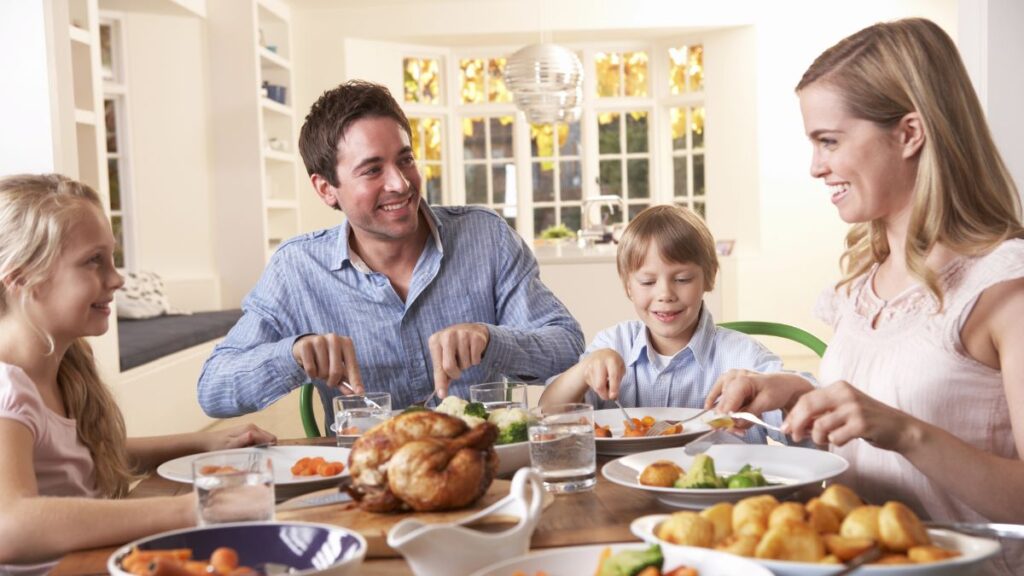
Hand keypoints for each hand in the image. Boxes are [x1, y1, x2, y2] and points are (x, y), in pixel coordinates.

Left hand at [202, 424, 276, 451]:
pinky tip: (248, 452)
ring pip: (264, 439)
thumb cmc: (217, 446)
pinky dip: (257, 446)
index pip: (270, 438)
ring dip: (262, 448)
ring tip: (252, 456)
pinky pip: (258, 440)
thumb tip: (253, 434)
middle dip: (267, 448)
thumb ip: (243, 440)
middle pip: (269, 438)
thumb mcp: (230, 446)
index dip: (270, 449)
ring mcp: (250, 429)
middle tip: (258, 459)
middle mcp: (252, 427)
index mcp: (251, 429)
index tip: (265, 458)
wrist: (206, 442)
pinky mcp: (247, 432)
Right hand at [292, 333, 363, 392]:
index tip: (359, 392)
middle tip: (330, 382)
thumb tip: (353, 393)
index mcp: (347, 343)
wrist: (307, 344)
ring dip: (321, 376)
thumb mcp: (339, 366)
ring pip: (323, 371)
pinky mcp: (306, 345)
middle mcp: (334, 339)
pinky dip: (311, 374)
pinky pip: (310, 369)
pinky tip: (312, 367)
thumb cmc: (327, 357)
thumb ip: (346, 380)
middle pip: (336, 371)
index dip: (355, 381)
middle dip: (333, 381)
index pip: (353, 366)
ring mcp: (319, 340)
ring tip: (320, 370)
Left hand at [428, 323, 489, 396]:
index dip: (440, 382)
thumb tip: (441, 395)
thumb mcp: (443, 358)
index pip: (438, 367)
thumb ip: (441, 375)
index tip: (442, 395)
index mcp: (435, 341)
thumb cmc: (453, 348)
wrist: (470, 330)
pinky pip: (476, 359)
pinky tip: (472, 351)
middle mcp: (447, 336)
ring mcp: (462, 334)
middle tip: (457, 370)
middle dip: (455, 373)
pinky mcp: (476, 337)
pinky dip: (475, 360)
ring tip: (464, 355)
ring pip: (465, 364)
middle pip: (449, 366)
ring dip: (466, 365)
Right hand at [579, 349, 625, 399]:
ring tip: (607, 384)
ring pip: (596, 387)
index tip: (613, 396)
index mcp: (611, 360)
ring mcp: (590, 368)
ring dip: (602, 391)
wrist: (601, 354)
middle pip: (599, 385)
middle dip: (605, 395)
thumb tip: (613, 396)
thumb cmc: (613, 362)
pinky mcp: (586, 373)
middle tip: (611, 397)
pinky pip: (592, 386)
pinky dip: (598, 387)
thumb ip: (618, 381)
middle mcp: (599, 363)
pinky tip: (601, 380)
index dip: (613, 388)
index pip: (612, 376)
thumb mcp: (620, 368)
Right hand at [706, 370, 813, 428]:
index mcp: (742, 381)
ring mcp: (728, 377)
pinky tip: (709, 407)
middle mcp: (732, 377)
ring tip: (743, 421)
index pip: (727, 405)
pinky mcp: (727, 379)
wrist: (783, 383)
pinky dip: (717, 402)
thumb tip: (734, 423)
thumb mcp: (766, 403)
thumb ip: (748, 413)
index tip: (732, 430)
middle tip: (740, 431)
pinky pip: (716, 392)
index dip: (727, 420)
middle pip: (722, 405)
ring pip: (720, 402)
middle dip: (730, 421)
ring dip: (728, 415)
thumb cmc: (777, 391)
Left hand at [782, 380, 916, 449]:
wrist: (900, 428)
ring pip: (820, 425)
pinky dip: (835, 442)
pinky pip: (836, 437)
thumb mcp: (843, 409)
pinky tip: (844, 440)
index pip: (805, 399)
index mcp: (838, 387)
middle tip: (796, 437)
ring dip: (818, 438)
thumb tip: (794, 425)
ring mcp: (854, 408)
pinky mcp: (862, 424)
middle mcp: (845, 394)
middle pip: (808, 408)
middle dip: (797, 425)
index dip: (792, 415)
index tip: (785, 428)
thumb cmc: (868, 420)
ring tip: (826, 440)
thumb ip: (822, 413)